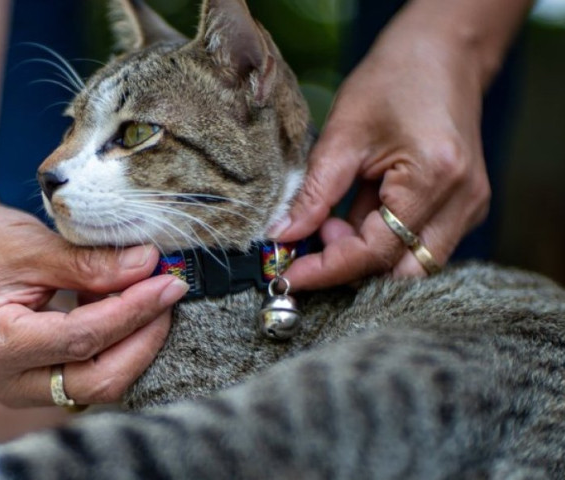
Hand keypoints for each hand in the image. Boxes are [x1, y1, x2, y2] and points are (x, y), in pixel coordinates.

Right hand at [0, 194, 187, 406]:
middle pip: (94, 381)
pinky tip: (127, 306)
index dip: (131, 312)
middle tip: (168, 293)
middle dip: (141, 340)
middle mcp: (1, 381)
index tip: (167, 283)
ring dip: (132, 343)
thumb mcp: (34, 246)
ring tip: (150, 293)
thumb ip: (91, 263)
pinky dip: (114, 344)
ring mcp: (17, 387)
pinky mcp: (33, 381)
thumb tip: (149, 266)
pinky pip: (87, 374)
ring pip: (95, 384)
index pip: (81, 340)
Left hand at [273, 27, 490, 289]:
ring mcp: (470, 206)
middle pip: (402, 273)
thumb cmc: (393, 81)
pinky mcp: (464, 207)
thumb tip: (283, 236)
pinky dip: (382, 241)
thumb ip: (315, 193)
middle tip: (311, 240)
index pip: (376, 252)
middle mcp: (462, 201)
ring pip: (413, 265)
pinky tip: (356, 212)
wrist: (442, 53)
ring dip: (366, 255)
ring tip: (334, 219)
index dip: (328, 269)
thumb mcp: (342, 134)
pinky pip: (420, 244)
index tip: (288, 275)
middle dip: (349, 269)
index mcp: (433, 179)